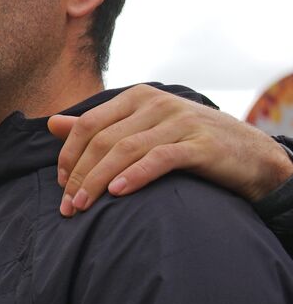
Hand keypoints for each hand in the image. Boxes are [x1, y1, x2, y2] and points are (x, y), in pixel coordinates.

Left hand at [48, 84, 292, 214]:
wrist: (252, 155)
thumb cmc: (189, 143)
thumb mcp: (142, 128)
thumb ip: (98, 126)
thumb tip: (51, 123)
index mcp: (138, 97)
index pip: (88, 124)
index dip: (69, 155)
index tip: (61, 184)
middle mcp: (157, 104)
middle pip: (102, 140)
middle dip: (80, 176)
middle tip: (67, 207)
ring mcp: (180, 122)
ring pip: (125, 150)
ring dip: (98, 181)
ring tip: (82, 207)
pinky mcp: (201, 145)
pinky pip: (159, 159)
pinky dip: (135, 175)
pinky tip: (117, 193)